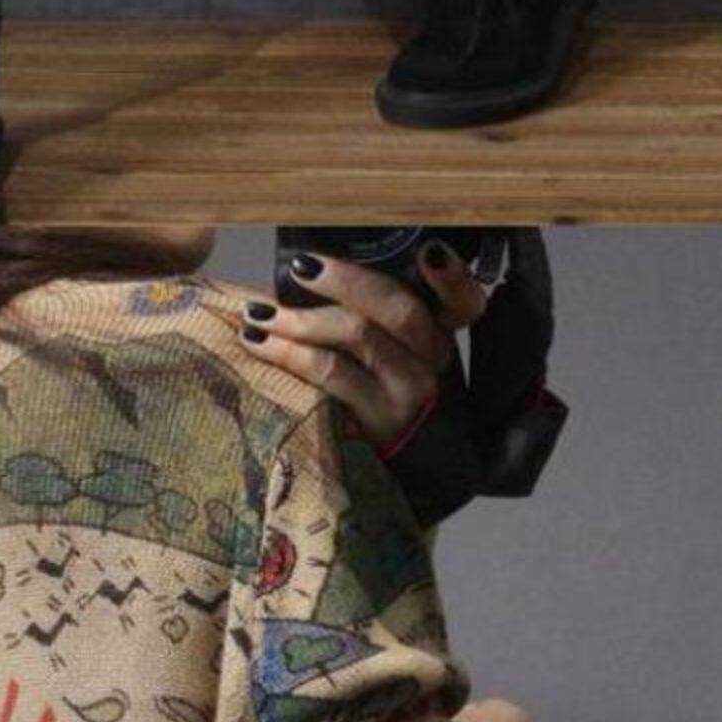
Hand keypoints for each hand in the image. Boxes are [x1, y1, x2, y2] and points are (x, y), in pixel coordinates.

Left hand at [239, 242, 487, 450]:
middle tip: (300, 266)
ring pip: (358, 336)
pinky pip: (331, 374)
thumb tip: (307, 266)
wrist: (410, 470)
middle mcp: (435, 357)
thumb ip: (375, 311)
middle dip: (344, 280)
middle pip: (398, 308)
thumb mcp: (400, 352)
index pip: (465, 299)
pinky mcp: (378, 418)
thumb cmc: (387, 393)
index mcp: (443, 330)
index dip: (451, 275)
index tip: (427, 251)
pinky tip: (258, 342)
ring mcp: (409, 390)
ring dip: (300, 318)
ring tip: (256, 313)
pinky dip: (289, 353)